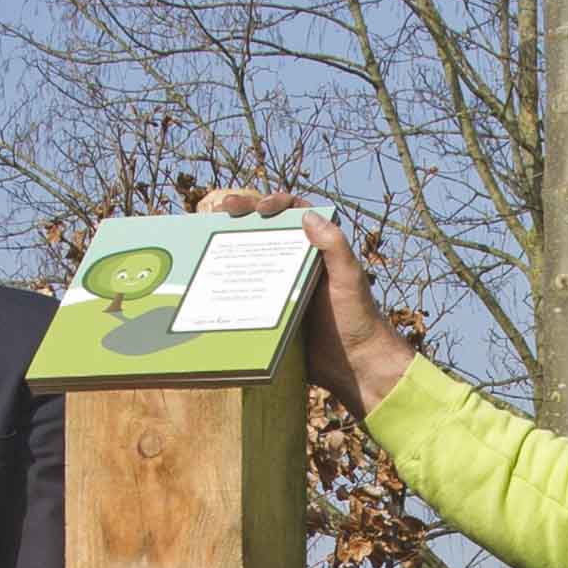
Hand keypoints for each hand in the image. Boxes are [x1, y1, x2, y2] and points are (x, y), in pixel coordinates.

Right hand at [194, 189, 414, 413]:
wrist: (353, 365)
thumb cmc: (357, 318)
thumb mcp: (349, 278)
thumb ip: (333, 246)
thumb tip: (307, 215)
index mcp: (318, 249)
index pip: (295, 212)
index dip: (276, 202)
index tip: (260, 209)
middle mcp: (299, 262)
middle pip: (267, 229)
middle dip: (243, 214)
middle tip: (222, 208)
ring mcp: (283, 286)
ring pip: (254, 256)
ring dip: (231, 243)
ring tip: (210, 234)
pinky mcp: (272, 309)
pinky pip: (248, 290)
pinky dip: (231, 281)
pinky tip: (213, 276)